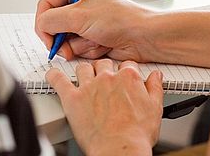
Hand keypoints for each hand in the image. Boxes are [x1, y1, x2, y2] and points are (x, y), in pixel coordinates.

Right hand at [35, 0, 154, 60]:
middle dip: (63, 38)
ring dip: (79, 44)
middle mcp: (81, 3)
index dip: (43, 23)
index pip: (46, 5)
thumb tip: (41, 26)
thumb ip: (52, 20)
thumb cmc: (121, 19)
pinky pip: (78, 48)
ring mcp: (86, 21)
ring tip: (96, 39)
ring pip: (65, 39)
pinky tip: (102, 44)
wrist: (143, 37)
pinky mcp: (92, 37)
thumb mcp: (80, 16)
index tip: (48, 37)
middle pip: (54, 25)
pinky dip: (88, 49)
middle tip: (68, 46)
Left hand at [46, 60, 162, 155]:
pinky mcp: (72, 99)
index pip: (127, 64)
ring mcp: (89, 87)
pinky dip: (54, 75)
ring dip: (84, 71)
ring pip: (83, 67)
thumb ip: (155, 87)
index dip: (125, 71)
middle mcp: (108, 78)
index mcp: (129, 78)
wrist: (119, 150)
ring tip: (83, 77)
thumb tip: (156, 76)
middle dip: (105, 69)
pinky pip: (59, 80)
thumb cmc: (136, 134)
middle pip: (104, 63)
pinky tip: (54, 74)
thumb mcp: (155, 108)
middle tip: (104, 79)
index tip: (123, 77)